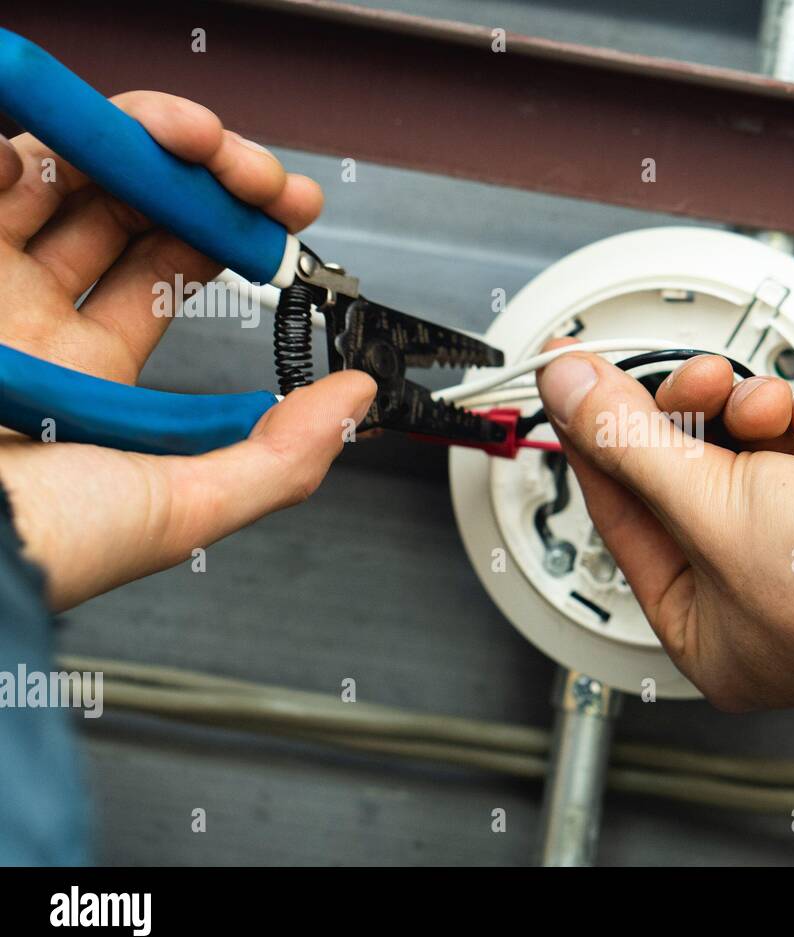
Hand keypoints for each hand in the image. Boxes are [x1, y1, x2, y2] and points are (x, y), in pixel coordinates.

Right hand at [0, 92, 374, 610]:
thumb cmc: (43, 543)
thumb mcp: (184, 509)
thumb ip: (283, 459)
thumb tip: (357, 400)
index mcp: (91, 368)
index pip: (170, 266)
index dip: (230, 227)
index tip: (286, 205)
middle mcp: (33, 315)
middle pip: (120, 205)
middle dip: (197, 169)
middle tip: (247, 166)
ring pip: (58, 173)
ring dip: (129, 137)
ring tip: (180, 133)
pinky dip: (19, 148)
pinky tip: (62, 149)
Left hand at [536, 345, 793, 741]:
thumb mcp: (710, 509)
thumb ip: (632, 442)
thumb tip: (570, 390)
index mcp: (708, 624)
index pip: (628, 517)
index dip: (600, 444)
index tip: (584, 384)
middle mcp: (763, 589)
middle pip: (695, 475)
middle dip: (694, 417)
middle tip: (696, 379)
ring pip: (761, 447)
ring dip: (760, 412)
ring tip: (770, 407)